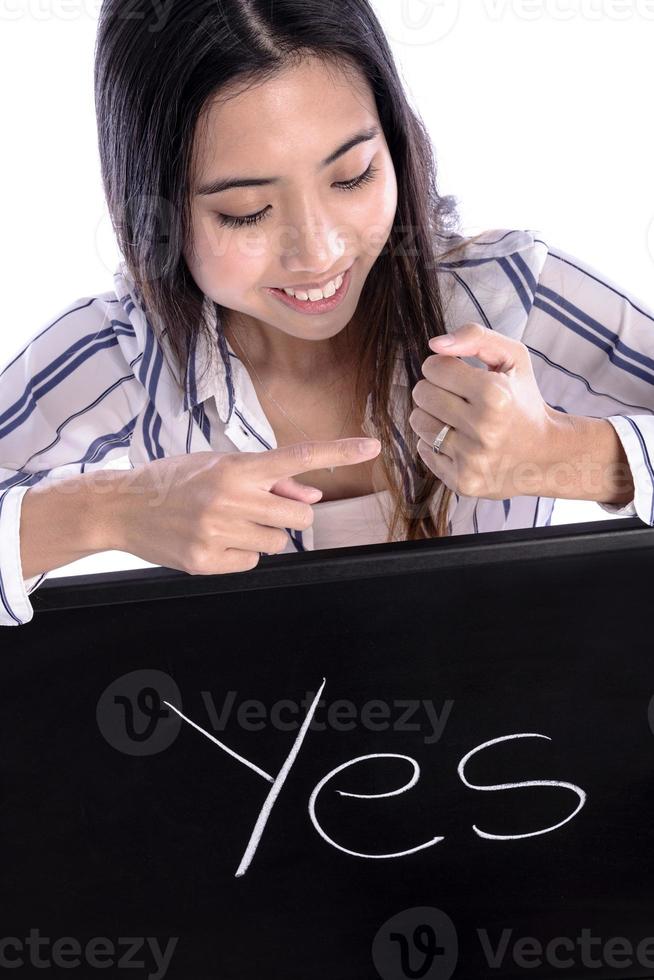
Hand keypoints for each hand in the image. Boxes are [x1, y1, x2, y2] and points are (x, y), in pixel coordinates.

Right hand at [110, 438, 380, 574]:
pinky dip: (241, 555)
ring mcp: (219, 533)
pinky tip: (214, 541)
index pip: (298, 457)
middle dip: (289, 514)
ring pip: (279, 543)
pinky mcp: (207, 562)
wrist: (120, 507)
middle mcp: (231, 499)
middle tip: (259, 509)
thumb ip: (269, 480)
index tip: (371, 445)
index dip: (338, 451)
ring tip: (227, 523)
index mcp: (236, 468)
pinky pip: (252, 563)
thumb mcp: (219, 466)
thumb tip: (311, 494)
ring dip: (263, 535)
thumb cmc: (174, 481)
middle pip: (301, 516)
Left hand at [409, 322, 557, 499]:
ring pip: (417, 422)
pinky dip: (437, 443)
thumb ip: (475, 336)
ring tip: (458, 419)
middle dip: (435, 390)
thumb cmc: (524, 400)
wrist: (546, 455)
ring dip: (433, 416)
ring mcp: (472, 459)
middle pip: (421, 394)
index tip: (460, 375)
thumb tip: (435, 345)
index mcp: (495, 394)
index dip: (443, 367)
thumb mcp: (513, 357)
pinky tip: (462, 442)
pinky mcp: (463, 481)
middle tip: (459, 398)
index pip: (433, 367)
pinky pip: (423, 450)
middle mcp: (484, 429)